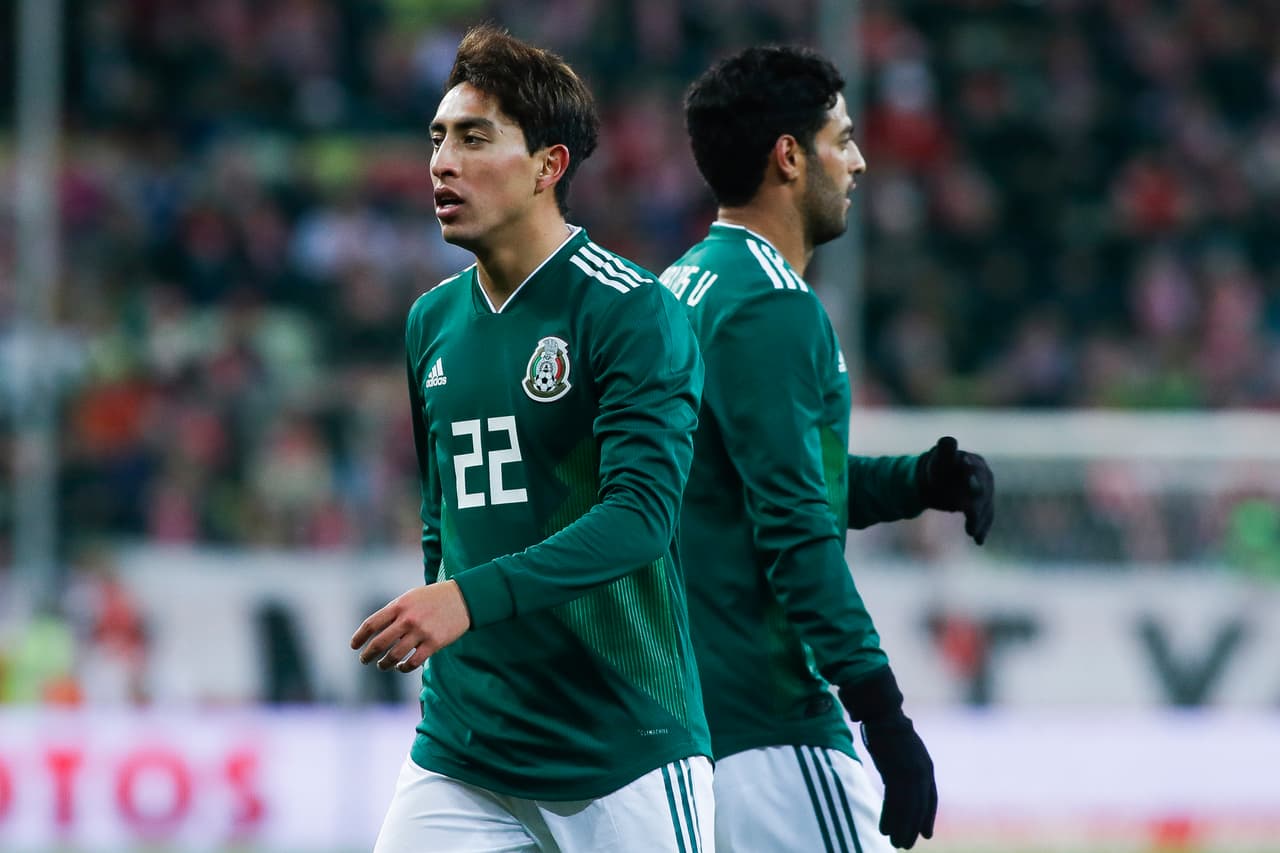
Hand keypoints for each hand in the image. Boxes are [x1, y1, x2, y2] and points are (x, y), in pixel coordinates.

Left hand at [350, 581, 471, 671]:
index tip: (354, 646)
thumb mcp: (411, 597)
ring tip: (382, 666)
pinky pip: (413, 662)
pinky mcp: (434, 643)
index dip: (359, 637)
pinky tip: (401, 667)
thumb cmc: (434, 598)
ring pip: (394, 656)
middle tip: (364, 660)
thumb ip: (394, 611)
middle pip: (379, 643)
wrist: (463, 598)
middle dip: (368, 655)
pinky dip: (403, 668)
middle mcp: (408, 619)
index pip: (372, 624)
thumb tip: (376, 630)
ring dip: (384, 664)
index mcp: (399, 605)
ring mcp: (421, 632)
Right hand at [838, 667, 937, 849]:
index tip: (925, 834)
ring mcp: (909, 771)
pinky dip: (888, 817)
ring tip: (895, 842)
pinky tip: (883, 828)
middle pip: (919, 807)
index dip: (927, 818)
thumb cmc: (890, 730)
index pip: (930, 799)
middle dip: (913, 828)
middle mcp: (922, 772)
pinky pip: (892, 801)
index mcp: (926, 767)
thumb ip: (909, 767)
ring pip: (906, 808)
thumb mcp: (906, 751)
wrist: (883, 713)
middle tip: (906, 845)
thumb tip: (903, 781)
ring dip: (900, 827)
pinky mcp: (894, 771)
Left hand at [917, 435, 994, 544]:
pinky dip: (982, 529)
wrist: (939, 481)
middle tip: (969, 514)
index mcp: (975, 463)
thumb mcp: (940, 457)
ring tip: (972, 533)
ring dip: (979, 521)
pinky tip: (978, 541)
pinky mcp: (982, 508)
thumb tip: (949, 440)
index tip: (970, 487)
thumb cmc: (940, 466)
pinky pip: (984, 519)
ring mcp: (985, 494)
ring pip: (984, 509)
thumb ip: (945, 449)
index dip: (972, 477)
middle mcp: (985, 478)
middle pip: (983, 492)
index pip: (976, 471)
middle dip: (977, 504)